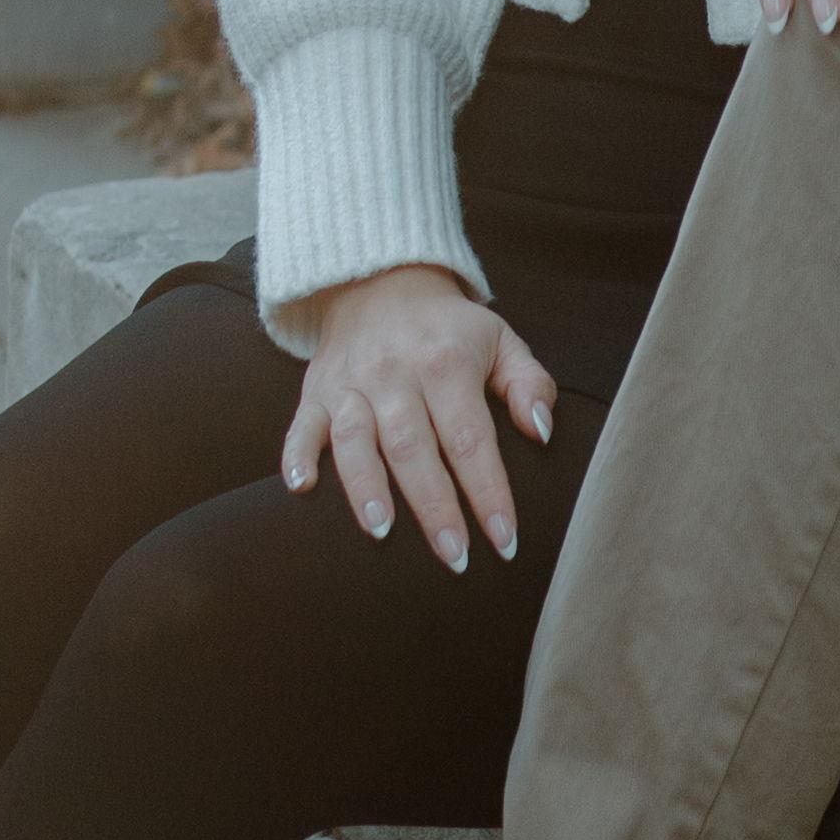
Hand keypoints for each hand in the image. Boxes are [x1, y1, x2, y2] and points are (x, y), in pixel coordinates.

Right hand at [273, 259, 556, 565]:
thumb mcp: (501, 341)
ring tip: (381, 532)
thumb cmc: (449, 329)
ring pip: (356, 440)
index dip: (488, 492)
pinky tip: (301, 488)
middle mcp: (395, 375)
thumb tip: (542, 432)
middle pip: (414, 448)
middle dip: (435, 508)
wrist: (380, 281)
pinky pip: (301, 425)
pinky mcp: (315, 392)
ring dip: (366, 488)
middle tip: (455, 559)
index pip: (471, 438)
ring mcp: (351, 385)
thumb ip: (529, 384)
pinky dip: (297, 456)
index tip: (505, 540)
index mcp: (446, 365)